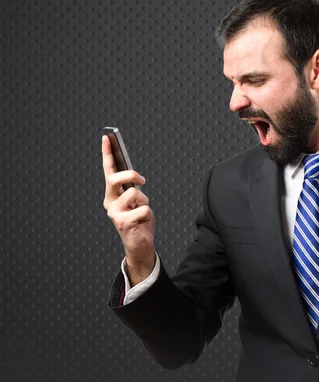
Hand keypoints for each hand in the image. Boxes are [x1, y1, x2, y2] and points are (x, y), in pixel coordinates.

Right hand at [102, 135, 155, 278]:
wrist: (140, 244)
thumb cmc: (139, 220)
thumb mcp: (136, 201)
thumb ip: (132, 188)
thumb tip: (134, 176)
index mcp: (112, 194)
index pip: (108, 170)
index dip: (107, 153)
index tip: (107, 137)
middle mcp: (109, 202)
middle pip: (115, 178)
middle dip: (130, 175)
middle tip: (142, 180)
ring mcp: (114, 213)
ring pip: (133, 193)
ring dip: (144, 200)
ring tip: (141, 210)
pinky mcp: (122, 223)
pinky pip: (143, 209)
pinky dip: (147, 214)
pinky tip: (142, 221)